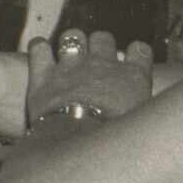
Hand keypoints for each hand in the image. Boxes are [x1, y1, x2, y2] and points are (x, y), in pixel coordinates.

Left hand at [25, 30, 153, 133]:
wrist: (81, 145)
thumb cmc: (117, 143)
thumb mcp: (141, 126)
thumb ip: (141, 111)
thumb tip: (145, 119)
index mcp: (132, 77)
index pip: (140, 50)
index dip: (135, 53)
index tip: (130, 61)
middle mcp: (103, 65)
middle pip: (103, 39)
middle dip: (99, 44)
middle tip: (95, 60)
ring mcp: (72, 66)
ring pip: (72, 37)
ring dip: (70, 42)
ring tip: (68, 54)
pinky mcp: (44, 75)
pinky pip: (39, 48)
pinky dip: (38, 48)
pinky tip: (39, 52)